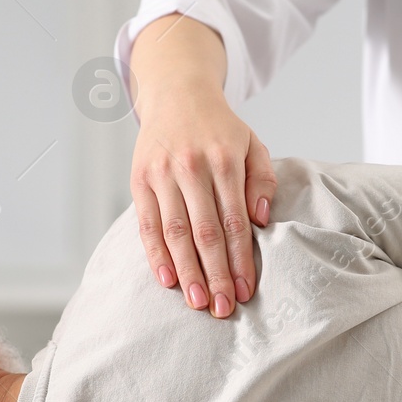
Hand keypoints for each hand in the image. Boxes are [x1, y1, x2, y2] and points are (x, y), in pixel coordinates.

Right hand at [127, 13, 275, 318]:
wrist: (177, 93)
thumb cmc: (220, 129)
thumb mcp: (252, 144)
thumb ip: (262, 180)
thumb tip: (260, 221)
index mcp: (224, 159)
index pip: (234, 220)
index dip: (239, 259)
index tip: (246, 290)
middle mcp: (191, 167)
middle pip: (205, 232)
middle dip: (215, 274)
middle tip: (222, 308)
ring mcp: (162, 173)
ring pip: (174, 232)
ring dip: (186, 271)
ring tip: (197, 302)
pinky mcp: (139, 179)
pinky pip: (147, 223)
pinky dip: (155, 254)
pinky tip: (167, 279)